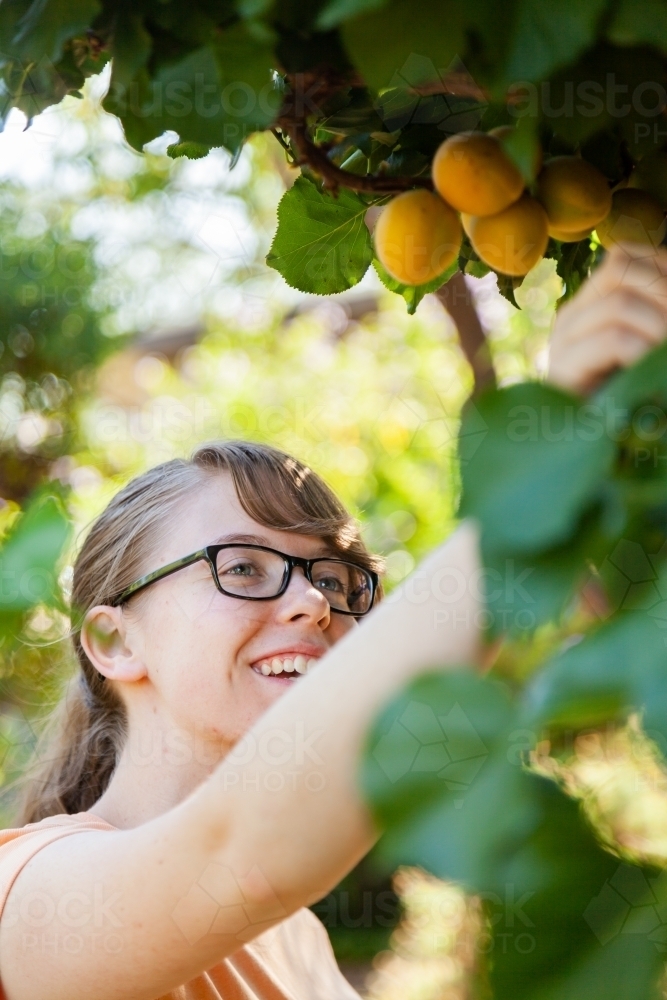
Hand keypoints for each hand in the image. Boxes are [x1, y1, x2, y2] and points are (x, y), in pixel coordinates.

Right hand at [548, 243, 666, 395]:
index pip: (623, 256)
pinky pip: (613, 339)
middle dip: (664, 292)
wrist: (590, 452)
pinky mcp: (563, 371)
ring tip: (664, 354)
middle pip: (620, 269)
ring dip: (660, 325)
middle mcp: (571, 318)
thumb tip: (666, 292)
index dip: (660, 264)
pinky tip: (650, 371)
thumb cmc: (628, 403)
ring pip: (620, 303)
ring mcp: (563, 343)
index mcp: (590, 306)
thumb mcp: (644, 348)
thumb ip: (651, 317)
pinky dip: (645, 351)